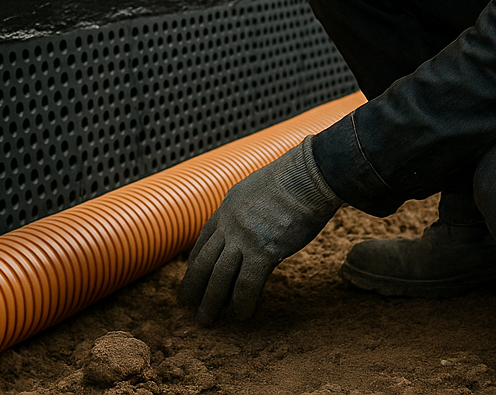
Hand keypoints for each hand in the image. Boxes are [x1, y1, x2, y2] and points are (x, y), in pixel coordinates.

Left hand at [178, 136, 342, 324]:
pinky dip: (242, 303)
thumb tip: (249, 220)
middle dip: (192, 286)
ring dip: (211, 302)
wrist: (309, 176)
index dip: (194, 262)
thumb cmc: (292, 180)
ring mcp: (244, 239)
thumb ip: (246, 208)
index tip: (192, 277)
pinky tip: (243, 316)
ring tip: (206, 320)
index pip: (203, 241)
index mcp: (226, 207)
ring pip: (218, 277)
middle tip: (186, 304)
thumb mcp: (256, 188)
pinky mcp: (264, 252)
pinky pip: (247, 284)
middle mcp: (229, 224)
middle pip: (203, 261)